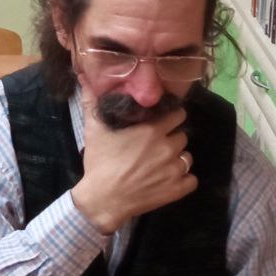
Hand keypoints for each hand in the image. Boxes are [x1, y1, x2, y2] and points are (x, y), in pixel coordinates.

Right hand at [71, 85, 196, 234]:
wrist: (103, 199)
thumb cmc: (99, 162)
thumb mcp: (94, 129)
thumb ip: (91, 100)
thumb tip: (84, 76)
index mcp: (152, 130)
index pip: (178, 115)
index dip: (171, 117)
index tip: (162, 122)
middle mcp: (168, 147)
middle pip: (182, 136)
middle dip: (172, 139)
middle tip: (156, 146)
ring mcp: (175, 170)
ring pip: (187, 158)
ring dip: (177, 159)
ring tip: (161, 164)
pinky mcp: (177, 189)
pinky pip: (191, 180)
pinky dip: (183, 180)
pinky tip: (168, 180)